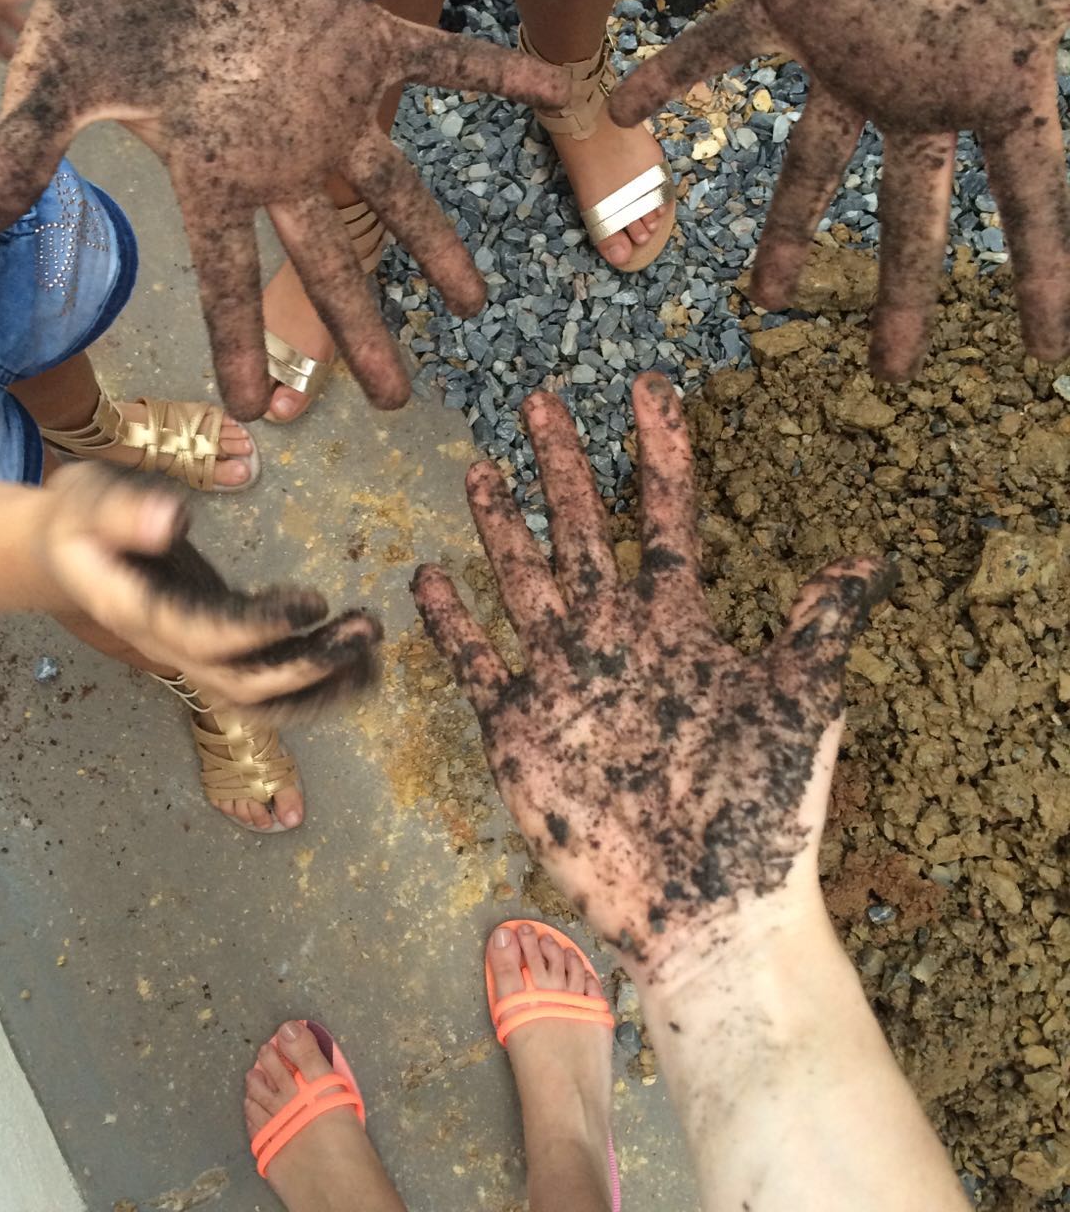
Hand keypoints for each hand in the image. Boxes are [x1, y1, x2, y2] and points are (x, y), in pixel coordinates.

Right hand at [0, 0, 567, 418]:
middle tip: (400, 398)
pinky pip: (444, 62)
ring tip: (476, 300)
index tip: (261, 418)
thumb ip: (19, 158)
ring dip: (436, 242)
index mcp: (214, 175)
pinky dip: (498, 75)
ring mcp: (329, 104)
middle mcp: (281, 156)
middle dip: (361, 331)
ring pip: (395, 187)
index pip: (230, 278)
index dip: (242, 347)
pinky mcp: (362, 38)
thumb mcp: (52, 84)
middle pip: (329, 260)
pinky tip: (559, 92)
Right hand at [35, 463, 379, 710]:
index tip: (312, 604)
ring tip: (372, 653)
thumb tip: (171, 520)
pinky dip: (316, 685)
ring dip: (320, 685)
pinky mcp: (218, 650)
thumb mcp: (88, 499)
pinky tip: (359, 664)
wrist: (64, 555)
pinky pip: (266, 686)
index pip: (204, 635)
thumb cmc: (79, 520)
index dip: (259, 629)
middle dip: (308, 666)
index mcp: (139, 614)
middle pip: (241, 684)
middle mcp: (171, 649)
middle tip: (364, 630)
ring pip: (259, 700)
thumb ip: (126, 511)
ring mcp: (195, 657)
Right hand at [413, 373, 891, 982]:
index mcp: (678, 622)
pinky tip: (432, 577)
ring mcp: (563, 679)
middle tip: (540, 400)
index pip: (664, 513)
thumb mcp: (799, 706)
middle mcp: (615, 636)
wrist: (704, 911)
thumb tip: (867, 560)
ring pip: (522, 581)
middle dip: (561, 465)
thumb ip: (818, 628)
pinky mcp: (518, 729)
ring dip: (502, 526)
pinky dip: (453, 623)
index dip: (658, 449)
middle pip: (580, 529)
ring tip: (482, 469)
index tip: (648, 387)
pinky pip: (477, 663)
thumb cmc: (760, 813)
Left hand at [609, 0, 1069, 379]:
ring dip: (787, 231)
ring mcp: (851, 60)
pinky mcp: (795, 6)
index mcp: (998, 90)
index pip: (1032, 200)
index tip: (1048, 353)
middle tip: (890, 369)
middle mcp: (918, 95)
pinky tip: (624, 101)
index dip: (1045, 276)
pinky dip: (675, 72)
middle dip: (902, 291)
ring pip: (814, 163)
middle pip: (911, 213)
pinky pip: (725, 47)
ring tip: (763, 300)